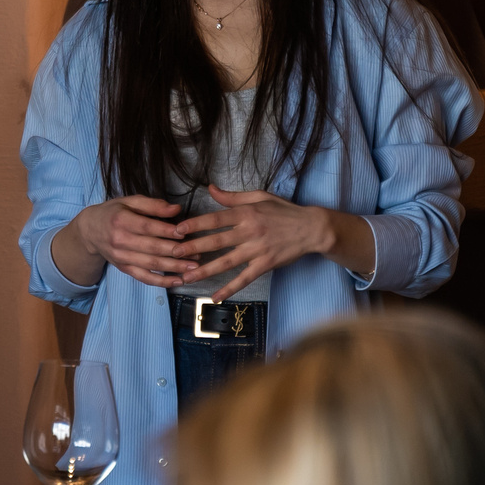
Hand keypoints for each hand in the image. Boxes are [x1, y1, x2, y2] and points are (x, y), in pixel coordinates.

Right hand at [72, 195, 190, 288]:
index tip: (186, 233)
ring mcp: (121, 257)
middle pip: (152, 248)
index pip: (148, 227)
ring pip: (151, 264)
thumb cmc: (113, 212)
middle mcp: (120, 240)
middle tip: (198, 253)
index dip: (168, 231)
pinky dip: (161, 282)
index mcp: (121, 220)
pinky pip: (144, 277)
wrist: (90, 231)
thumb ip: (153, 205)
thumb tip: (176, 209)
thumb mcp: (129, 201)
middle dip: (176, 252)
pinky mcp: (123, 268)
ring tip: (193, 268)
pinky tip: (177, 281)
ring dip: (174, 268)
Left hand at [174, 188, 346, 298]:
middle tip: (173, 254)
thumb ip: (232, 196)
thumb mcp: (259, 197)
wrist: (311, 228)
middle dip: (193, 248)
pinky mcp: (265, 265)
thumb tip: (209, 188)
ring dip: (205, 270)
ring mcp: (257, 250)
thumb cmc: (284, 211)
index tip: (177, 230)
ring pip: (227, 262)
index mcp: (246, 213)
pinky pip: (244, 279)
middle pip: (216, 241)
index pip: (215, 219)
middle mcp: (250, 231)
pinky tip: (215, 296)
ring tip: (186, 277)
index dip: (195, 224)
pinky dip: (230, 288)